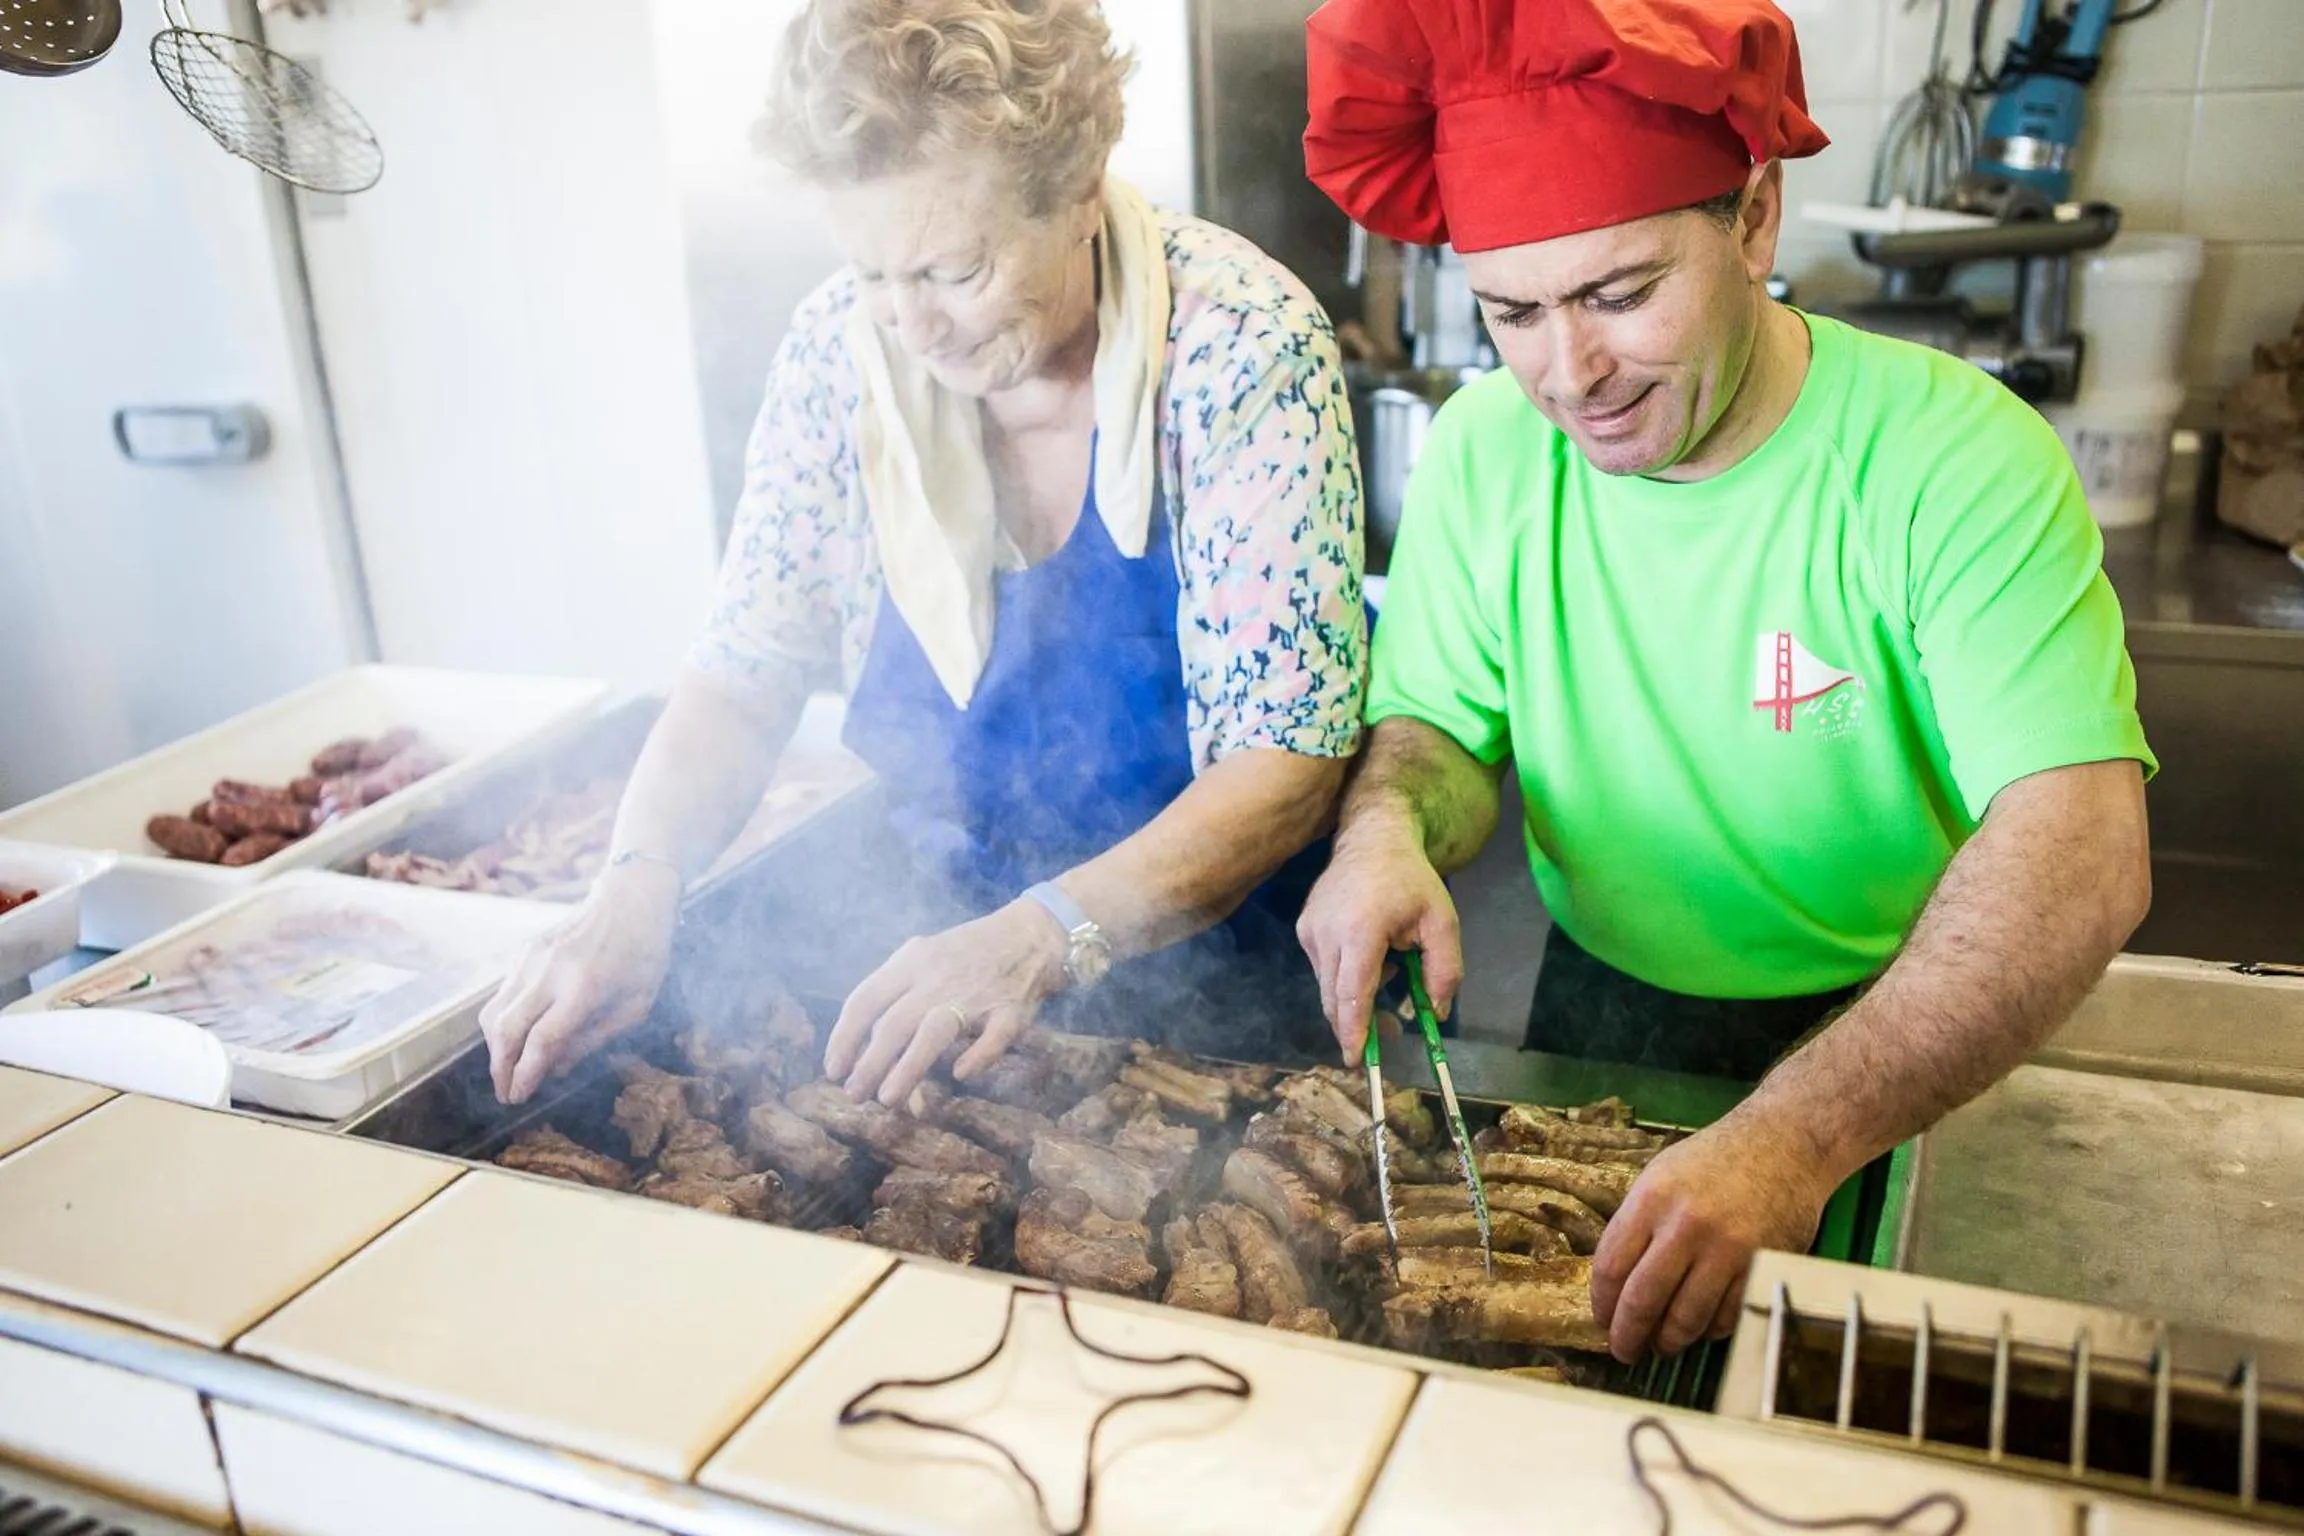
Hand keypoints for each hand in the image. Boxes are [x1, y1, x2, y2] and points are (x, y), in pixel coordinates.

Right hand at [479, 864, 680, 1104]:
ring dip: (495, 1048)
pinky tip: (515, 1037)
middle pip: (505, 1030)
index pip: (541, 1040)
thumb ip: (592, 1039)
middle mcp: (550, 972)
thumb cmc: (644, 954)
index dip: (525, 1074)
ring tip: (507, 1070)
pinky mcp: (523, 951)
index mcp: (585, 988)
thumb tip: (553, 1069)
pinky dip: (501, 1022)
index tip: (518, 1097)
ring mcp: (531, 959)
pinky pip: (500, 995)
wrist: (631, 898)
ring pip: (493, 1013)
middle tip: (505, 1093)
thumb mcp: (635, 1006)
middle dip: (500, 1069)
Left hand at [824, 900, 1068, 1106]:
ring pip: (934, 1032)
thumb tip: (865, 1043)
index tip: (833, 1069)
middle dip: (869, 1063)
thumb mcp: (924, 956)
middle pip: (894, 1022)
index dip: (844, 1037)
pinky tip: (961, 1075)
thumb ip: (898, 991)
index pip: (866, 999)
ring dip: (908, 1067)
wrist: (1031, 933)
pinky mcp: (1011, 1010)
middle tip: (854, 1094)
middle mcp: (938, 976)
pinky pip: (993, 1037)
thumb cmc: (969, 951)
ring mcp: (976, 993)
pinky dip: (977, 1057)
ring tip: (887, 1099)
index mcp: (912, 961)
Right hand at [1294, 820, 1461, 1060]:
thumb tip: (1436, 1013)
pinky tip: (1370, 953)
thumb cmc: (1411, 881)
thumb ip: (1444, 970)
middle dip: (1357, 1026)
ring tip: (1391, 969)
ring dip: (1354, 997)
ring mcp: (1310, 931)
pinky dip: (1345, 976)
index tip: (1356, 1059)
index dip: (1353, 1030)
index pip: (1351, 993)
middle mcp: (1326, 933)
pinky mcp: (1303, 930)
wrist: (1372, 838)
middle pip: (1334, 999)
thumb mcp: (1443, 922)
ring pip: (1327, 987)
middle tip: (1389, 1035)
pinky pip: (1322, 969)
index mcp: (1360, 930)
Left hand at [1590, 1110, 1837, 1361]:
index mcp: (1651, 1200)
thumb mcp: (1660, 1176)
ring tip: (1662, 1345)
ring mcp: (1727, 1250)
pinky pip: (1727, 1317)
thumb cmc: (1716, 1160)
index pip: (1611, 1267)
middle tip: (1624, 1351)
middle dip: (1627, 1336)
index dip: (1602, 1304)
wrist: (1785, 1144)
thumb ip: (1637, 1224)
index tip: (1602, 1320)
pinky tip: (1700, 1329)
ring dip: (1668, 1341)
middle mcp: (1686, 1226)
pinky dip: (1709, 1331)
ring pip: (1685, 1318)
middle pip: (1642, 1301)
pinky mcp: (1761, 1267)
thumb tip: (1614, 1281)